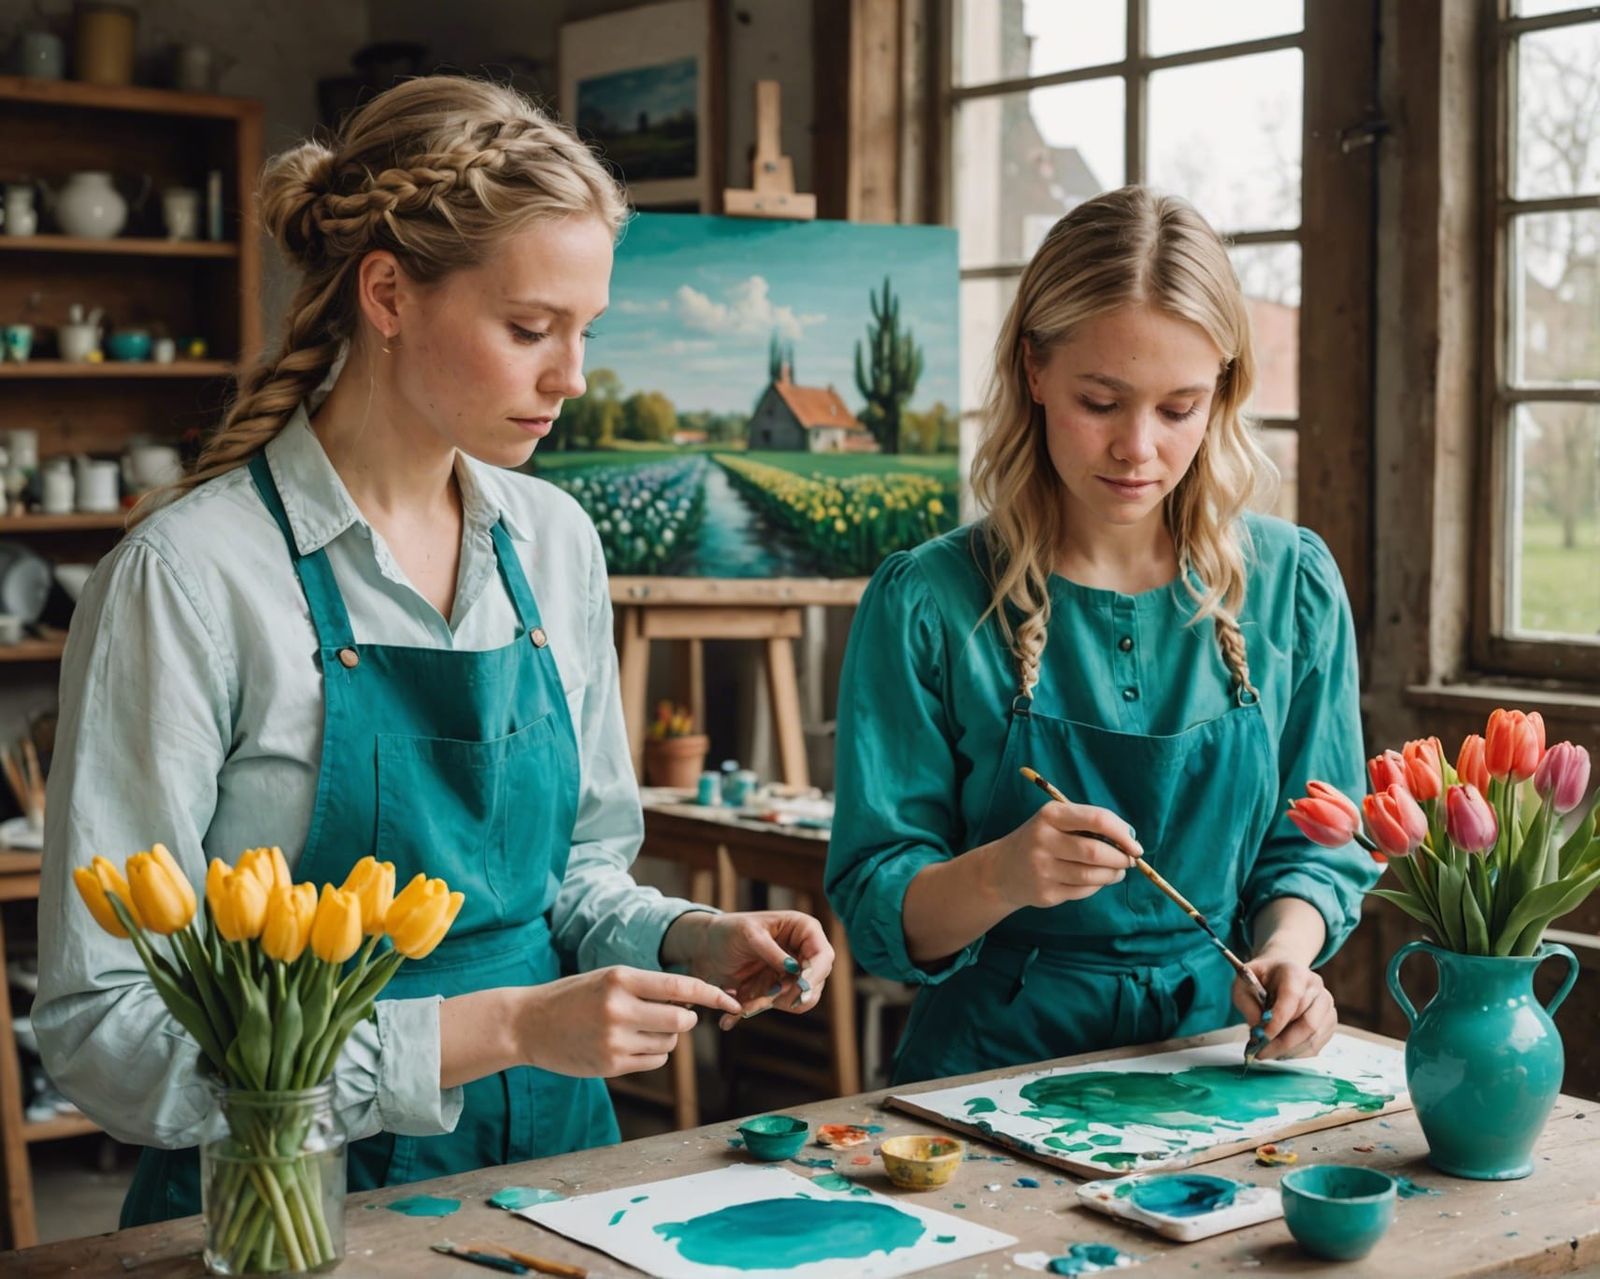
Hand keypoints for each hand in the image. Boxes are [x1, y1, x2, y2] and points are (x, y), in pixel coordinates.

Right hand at [514, 967, 739, 1076]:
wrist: (528, 1024)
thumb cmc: (574, 997)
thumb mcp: (608, 978)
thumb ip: (646, 988)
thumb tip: (691, 1004)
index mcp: (621, 979)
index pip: (681, 987)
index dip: (712, 993)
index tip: (731, 999)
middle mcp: (619, 1009)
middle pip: (681, 1021)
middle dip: (684, 1021)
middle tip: (672, 1017)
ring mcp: (614, 1040)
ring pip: (669, 1045)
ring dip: (665, 1039)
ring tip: (638, 1030)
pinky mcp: (610, 1066)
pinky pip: (653, 1063)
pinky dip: (652, 1055)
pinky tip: (630, 1045)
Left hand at [665, 910, 834, 1029]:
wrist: (707, 947)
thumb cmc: (729, 930)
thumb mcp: (749, 934)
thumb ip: (772, 951)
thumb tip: (794, 968)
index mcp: (803, 930)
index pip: (823, 956)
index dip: (815, 974)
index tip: (801, 987)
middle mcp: (803, 952)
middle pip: (814, 983)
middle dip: (788, 994)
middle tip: (765, 997)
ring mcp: (793, 973)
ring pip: (796, 1000)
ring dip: (768, 1003)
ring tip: (743, 1002)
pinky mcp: (779, 989)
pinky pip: (776, 1006)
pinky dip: (758, 1008)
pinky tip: (738, 1007)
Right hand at [981, 800, 1141, 909]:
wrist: (1001, 870)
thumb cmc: (1041, 840)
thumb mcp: (1056, 821)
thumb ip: (1089, 824)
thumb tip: (1130, 839)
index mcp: (1050, 815)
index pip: (1096, 820)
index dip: (1122, 833)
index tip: (1135, 844)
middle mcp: (1043, 840)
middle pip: (1095, 851)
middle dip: (1120, 857)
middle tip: (1129, 860)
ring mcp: (1042, 869)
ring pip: (1092, 875)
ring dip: (1113, 874)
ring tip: (1117, 871)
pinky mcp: (1045, 893)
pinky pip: (1083, 890)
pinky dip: (1097, 885)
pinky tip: (1096, 879)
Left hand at [1233, 953, 1337, 1060]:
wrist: (1280, 973)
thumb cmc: (1260, 979)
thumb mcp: (1242, 984)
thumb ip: (1246, 1004)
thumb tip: (1258, 1032)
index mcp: (1295, 972)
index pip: (1292, 998)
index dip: (1277, 1021)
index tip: (1260, 1037)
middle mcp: (1316, 986)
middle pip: (1307, 1023)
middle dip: (1282, 1043)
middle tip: (1261, 1053)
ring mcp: (1326, 1004)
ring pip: (1314, 1037)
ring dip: (1289, 1051)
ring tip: (1268, 1053)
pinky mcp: (1329, 1021)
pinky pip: (1318, 1044)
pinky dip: (1298, 1053)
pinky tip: (1280, 1051)